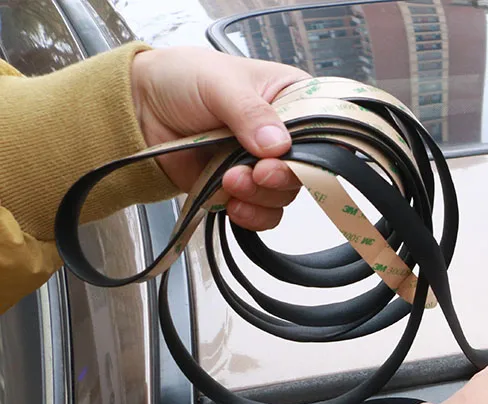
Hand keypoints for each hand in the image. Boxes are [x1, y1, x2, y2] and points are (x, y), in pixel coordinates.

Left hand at [130, 46, 307, 230]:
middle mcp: (283, 134)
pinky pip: (264, 213)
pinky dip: (250, 214)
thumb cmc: (180, 81)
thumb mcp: (218, 83)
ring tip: (230, 180)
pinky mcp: (245, 189)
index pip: (324, 127)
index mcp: (289, 97)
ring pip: (284, 196)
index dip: (316, 148)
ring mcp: (264, 164)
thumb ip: (249, 111)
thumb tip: (276, 143)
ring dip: (259, 196)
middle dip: (280, 177)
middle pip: (306, 170)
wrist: (139, 112)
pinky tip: (232, 202)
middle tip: (257, 172)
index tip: (292, 156)